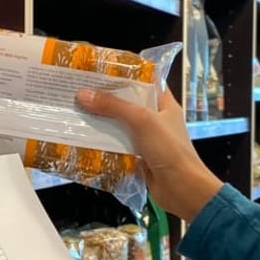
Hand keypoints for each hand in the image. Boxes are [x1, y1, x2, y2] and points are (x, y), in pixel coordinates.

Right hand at [76, 88, 222, 221]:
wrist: (181, 188)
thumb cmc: (169, 150)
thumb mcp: (142, 120)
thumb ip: (114, 106)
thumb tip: (84, 94)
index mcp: (164, 104)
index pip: (145, 82)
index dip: (125, 75)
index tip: (101, 70)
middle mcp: (156, 120)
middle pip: (128, 104)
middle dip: (106, 100)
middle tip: (81, 91)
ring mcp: (147, 140)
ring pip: (121, 126)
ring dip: (102, 123)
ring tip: (77, 113)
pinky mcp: (139, 157)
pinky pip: (118, 146)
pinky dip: (104, 144)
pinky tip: (86, 139)